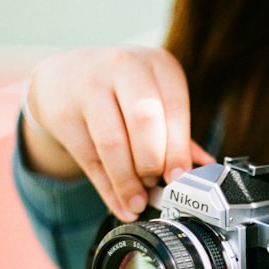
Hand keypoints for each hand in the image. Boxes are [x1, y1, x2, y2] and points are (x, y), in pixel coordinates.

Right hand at [21, 45, 215, 221]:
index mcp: (158, 64)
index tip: (179, 179)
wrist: (63, 76)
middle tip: (155, 186)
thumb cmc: (121, 90)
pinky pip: (89, 158)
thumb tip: (205, 169)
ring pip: (113, 143)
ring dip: (128, 181)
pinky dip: (108, 189)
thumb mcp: (154, 98)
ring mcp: (89, 87)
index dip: (178, 150)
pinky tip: (120, 204)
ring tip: (138, 202)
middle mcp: (124, 67)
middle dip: (152, 162)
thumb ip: (177, 132)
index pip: (174, 108)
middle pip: (144, 121)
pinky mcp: (64, 113)